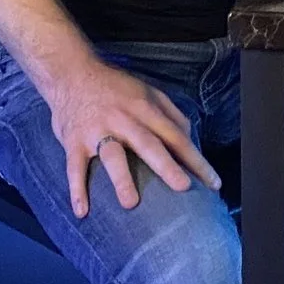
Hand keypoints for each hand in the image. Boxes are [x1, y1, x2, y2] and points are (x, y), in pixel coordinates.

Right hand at [43, 59, 220, 218]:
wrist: (70, 72)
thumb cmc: (114, 87)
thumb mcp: (147, 91)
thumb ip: (170, 113)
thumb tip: (190, 137)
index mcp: (144, 108)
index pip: (175, 136)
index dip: (195, 159)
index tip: (213, 182)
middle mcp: (123, 119)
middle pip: (147, 144)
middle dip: (166, 166)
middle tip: (183, 187)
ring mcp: (97, 130)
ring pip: (111, 155)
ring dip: (121, 178)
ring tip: (131, 203)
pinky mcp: (74, 141)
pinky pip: (74, 167)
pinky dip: (76, 189)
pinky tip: (82, 211)